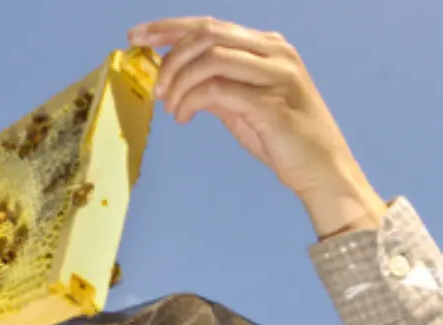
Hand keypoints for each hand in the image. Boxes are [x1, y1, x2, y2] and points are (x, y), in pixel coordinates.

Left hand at [128, 17, 385, 236]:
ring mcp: (275, 75)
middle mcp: (273, 52)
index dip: (168, 27)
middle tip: (157, 91)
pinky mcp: (270, 104)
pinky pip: (217, 89)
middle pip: (206, 34)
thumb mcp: (242, 106)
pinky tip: (184, 117)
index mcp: (266, 46)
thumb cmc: (282, 138)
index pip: (210, 24)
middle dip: (170, 59)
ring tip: (171, 108)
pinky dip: (191, 100)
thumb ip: (216, 87)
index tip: (136, 36)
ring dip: (179, 83)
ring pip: (210, 58)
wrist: (320, 169)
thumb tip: (179, 80)